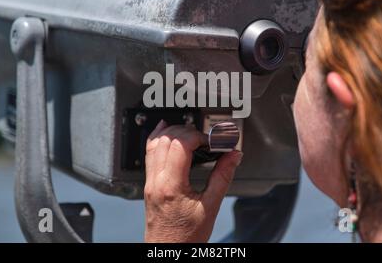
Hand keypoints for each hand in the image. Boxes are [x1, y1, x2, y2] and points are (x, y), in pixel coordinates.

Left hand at [144, 120, 242, 242]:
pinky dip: (157, 138)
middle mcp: (156, 181)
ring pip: (154, 143)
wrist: (169, 250)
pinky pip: (148, 153)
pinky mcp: (148, 184)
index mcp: (172, 186)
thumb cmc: (187, 235)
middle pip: (166, 139)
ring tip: (189, 132)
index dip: (197, 136)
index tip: (210, 141)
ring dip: (172, 131)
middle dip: (187, 131)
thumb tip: (233, 155)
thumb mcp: (211, 206)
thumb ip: (223, 177)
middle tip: (203, 138)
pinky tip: (164, 131)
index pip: (180, 145)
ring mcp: (149, 181)